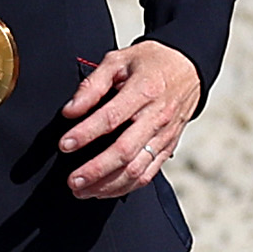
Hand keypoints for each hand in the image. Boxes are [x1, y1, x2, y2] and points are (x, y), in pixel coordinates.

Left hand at [58, 40, 201, 199]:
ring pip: (137, 169)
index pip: (111, 118)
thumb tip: (71, 110)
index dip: (85, 134)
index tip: (64, 145)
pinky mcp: (168, 147)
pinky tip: (105, 190)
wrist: (188, 68)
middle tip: (73, 180)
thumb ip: (93, 84)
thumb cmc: (150, 63)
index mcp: (144, 91)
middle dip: (96, 170)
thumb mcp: (119, 60)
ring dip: (108, 185)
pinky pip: (148, 173)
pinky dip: (125, 186)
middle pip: (125, 151)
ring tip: (83, 190)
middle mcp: (157, 117)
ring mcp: (164, 135)